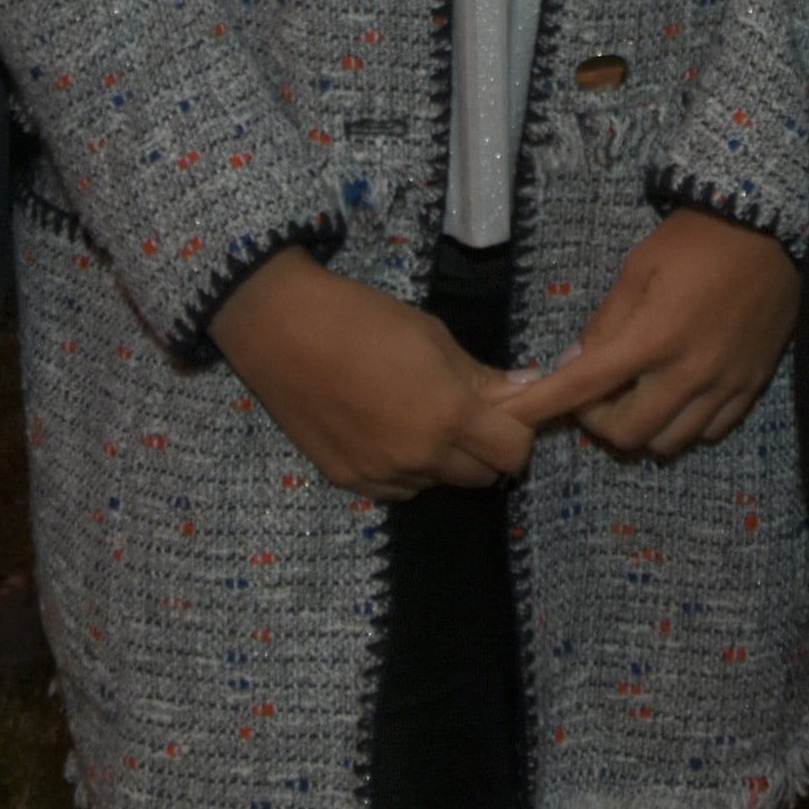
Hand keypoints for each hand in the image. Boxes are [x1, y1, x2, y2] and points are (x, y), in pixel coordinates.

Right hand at [211, 248, 540, 501]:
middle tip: (466, 415)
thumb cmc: (363, 319)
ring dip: (442, 461)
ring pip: (437, 485)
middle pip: (481, 477)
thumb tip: (526, 389)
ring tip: (418, 417)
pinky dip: (405, 470)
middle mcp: (420, 457)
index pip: (513, 453)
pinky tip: (385, 432)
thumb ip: (480, 375)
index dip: (518, 432)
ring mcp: (382, 475)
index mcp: (449, 416)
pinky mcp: (349, 481)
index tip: (505, 413)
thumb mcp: (432, 336)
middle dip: (484, 449)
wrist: (282, 329)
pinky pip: (398, 489)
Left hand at [498, 209, 800, 459]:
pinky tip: (676, 397)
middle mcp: (689, 374)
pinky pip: (709, 432)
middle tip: (594, 394)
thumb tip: (576, 362)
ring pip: (669, 442)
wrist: (770, 231)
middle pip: (629, 434)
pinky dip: (683, 425)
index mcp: (654, 338)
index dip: (543, 407)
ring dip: (641, 428)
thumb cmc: (696, 240)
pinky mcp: (751, 387)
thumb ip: (606, 322)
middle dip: (599, 420)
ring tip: (635, 396)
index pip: (585, 386)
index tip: (512, 421)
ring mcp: (724, 386)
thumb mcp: (639, 268)